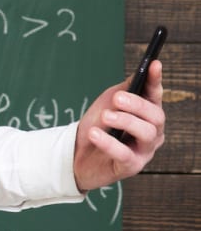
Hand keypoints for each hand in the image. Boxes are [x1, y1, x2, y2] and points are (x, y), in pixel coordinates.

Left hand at [73, 60, 164, 191]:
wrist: (75, 154)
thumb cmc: (97, 126)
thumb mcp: (108, 103)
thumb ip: (125, 90)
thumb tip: (140, 73)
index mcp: (147, 113)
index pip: (155, 94)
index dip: (156, 80)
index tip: (154, 64)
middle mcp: (152, 131)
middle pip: (156, 115)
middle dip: (137, 105)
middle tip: (117, 98)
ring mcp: (144, 150)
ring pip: (146, 133)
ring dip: (125, 121)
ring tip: (105, 116)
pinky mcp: (132, 166)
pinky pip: (125, 154)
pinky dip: (108, 143)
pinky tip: (94, 134)